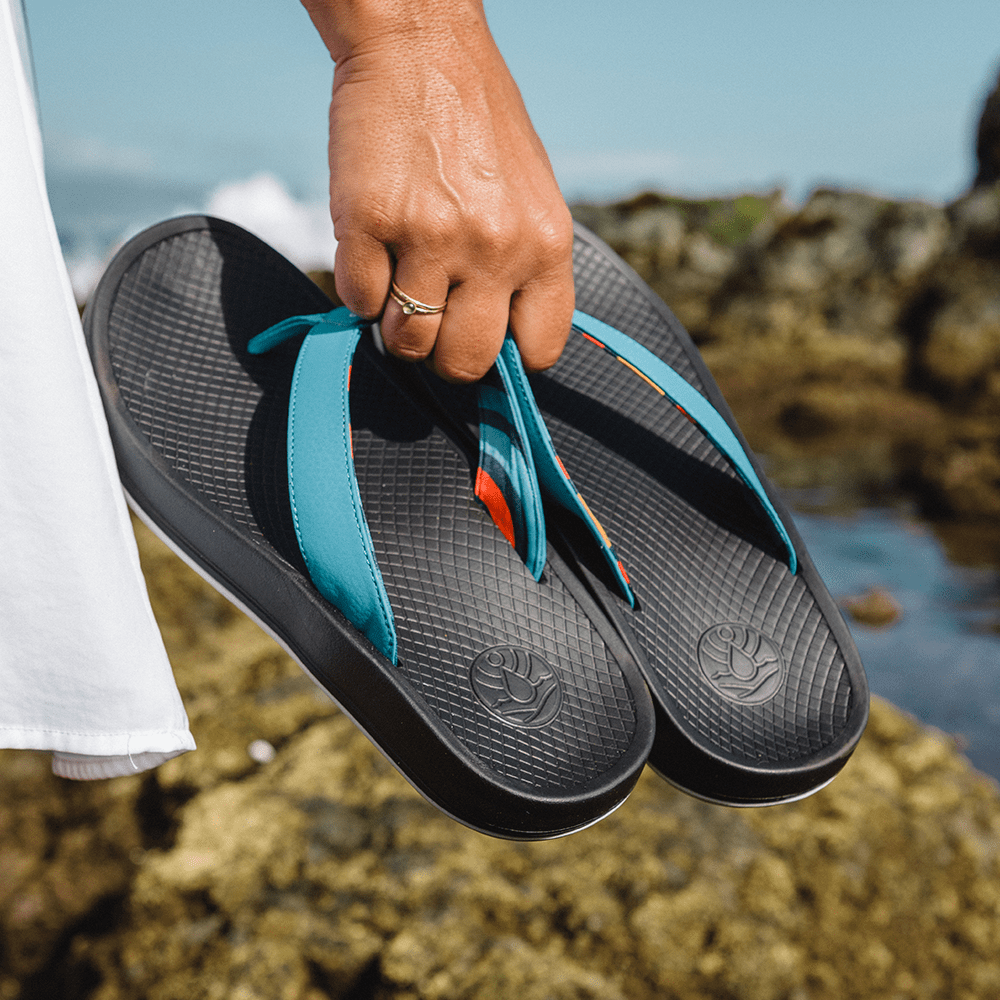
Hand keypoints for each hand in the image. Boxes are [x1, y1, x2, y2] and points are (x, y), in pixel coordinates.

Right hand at [301, 0, 574, 381]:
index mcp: (547, 245)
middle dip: (442, 353)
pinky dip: (359, 287)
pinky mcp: (368, 221)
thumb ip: (524, 271)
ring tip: (399, 279)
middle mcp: (495, 248)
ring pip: (407, 341)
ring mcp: (430, 236)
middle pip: (465, 362)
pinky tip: (372, 247)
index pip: (538, 351)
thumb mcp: (531, 199)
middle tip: (430, 317)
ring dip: (396, 324)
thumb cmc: (476, 125)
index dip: (505, 354)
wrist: (418, 43)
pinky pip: (358, 301)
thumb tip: (502, 343)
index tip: (483, 336)